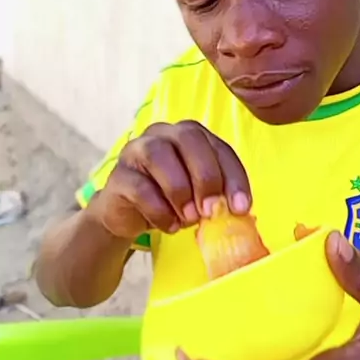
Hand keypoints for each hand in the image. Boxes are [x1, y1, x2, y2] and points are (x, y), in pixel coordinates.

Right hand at [90, 121, 250, 239]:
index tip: (241, 207)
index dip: (233, 176)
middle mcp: (163, 133)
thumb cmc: (170, 200)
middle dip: (206, 176)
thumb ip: (217, 196)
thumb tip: (237, 211)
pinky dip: (159, 210)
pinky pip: (140, 187)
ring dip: (180, 190)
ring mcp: (137, 150)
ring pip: (159, 155)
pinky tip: (169, 225)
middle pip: (189, 138)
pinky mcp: (118, 175)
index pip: (219, 146)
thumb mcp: (199, 197)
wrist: (128, 216)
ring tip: (189, 219)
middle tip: (211, 210)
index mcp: (190, 135)